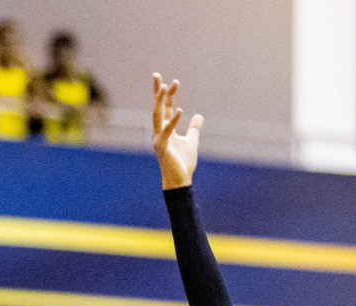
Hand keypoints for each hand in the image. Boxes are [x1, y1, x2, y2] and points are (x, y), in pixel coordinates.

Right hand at [151, 73, 201, 190]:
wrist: (180, 180)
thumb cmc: (183, 163)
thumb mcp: (192, 141)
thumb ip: (194, 128)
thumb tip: (199, 116)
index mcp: (166, 129)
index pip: (166, 108)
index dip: (169, 95)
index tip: (174, 81)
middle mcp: (159, 131)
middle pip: (158, 107)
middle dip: (157, 92)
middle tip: (156, 75)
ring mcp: (158, 138)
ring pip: (157, 116)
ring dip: (161, 101)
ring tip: (164, 87)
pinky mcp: (161, 147)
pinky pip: (166, 131)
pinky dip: (173, 121)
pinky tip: (181, 111)